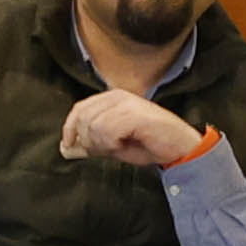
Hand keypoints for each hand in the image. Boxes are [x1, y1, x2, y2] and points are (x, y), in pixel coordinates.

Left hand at [58, 89, 202, 169]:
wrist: (179, 147)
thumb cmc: (148, 144)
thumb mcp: (113, 145)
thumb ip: (91, 143)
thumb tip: (65, 148)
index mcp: (111, 99)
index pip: (79, 109)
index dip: (70, 128)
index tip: (68, 146)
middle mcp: (117, 96)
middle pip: (84, 118)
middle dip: (90, 140)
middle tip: (109, 149)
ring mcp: (126, 103)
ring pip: (94, 126)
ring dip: (103, 144)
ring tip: (120, 146)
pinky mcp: (134, 113)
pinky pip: (107, 131)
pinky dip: (112, 144)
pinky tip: (125, 144)